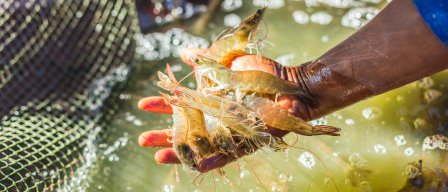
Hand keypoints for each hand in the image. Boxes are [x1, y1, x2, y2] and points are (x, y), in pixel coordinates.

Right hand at [137, 48, 311, 172]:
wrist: (291, 86)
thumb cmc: (263, 74)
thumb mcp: (229, 62)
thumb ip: (206, 60)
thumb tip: (182, 52)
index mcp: (211, 103)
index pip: (180, 107)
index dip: (162, 106)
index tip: (143, 104)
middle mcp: (216, 120)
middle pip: (184, 131)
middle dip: (162, 135)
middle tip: (141, 139)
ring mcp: (229, 134)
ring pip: (199, 148)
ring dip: (178, 153)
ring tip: (157, 157)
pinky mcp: (246, 144)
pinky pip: (226, 156)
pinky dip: (211, 160)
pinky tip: (195, 164)